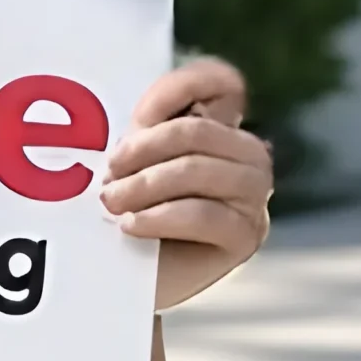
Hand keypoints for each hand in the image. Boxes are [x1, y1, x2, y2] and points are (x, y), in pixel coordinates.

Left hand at [99, 56, 271, 307]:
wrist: (128, 279)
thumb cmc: (127, 210)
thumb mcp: (130, 159)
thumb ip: (145, 127)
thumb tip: (146, 119)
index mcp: (222, 128)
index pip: (222, 81)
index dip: (179, 88)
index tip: (135, 119)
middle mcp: (248, 157)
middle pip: (197, 131)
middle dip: (142, 151)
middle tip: (107, 177)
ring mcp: (254, 196)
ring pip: (197, 171)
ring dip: (143, 186)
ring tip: (112, 203)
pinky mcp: (247, 236)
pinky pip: (203, 214)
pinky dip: (159, 218)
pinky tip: (131, 226)